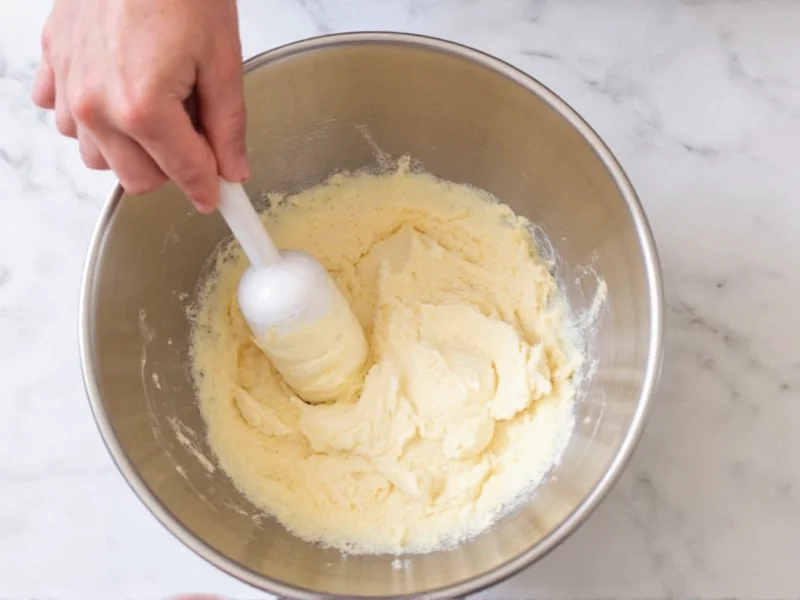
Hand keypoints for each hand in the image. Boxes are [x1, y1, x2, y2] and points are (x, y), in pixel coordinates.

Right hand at [32, 0, 248, 211]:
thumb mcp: (222, 59)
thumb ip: (227, 125)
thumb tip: (232, 169)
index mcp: (144, 107)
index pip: (185, 174)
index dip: (209, 189)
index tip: (220, 199)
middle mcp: (97, 104)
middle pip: (137, 179)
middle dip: (172, 168)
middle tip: (195, 134)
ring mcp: (68, 85)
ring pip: (99, 156)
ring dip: (131, 147)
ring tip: (158, 105)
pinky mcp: (52, 64)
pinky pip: (67, 120)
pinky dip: (94, 118)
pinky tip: (119, 91)